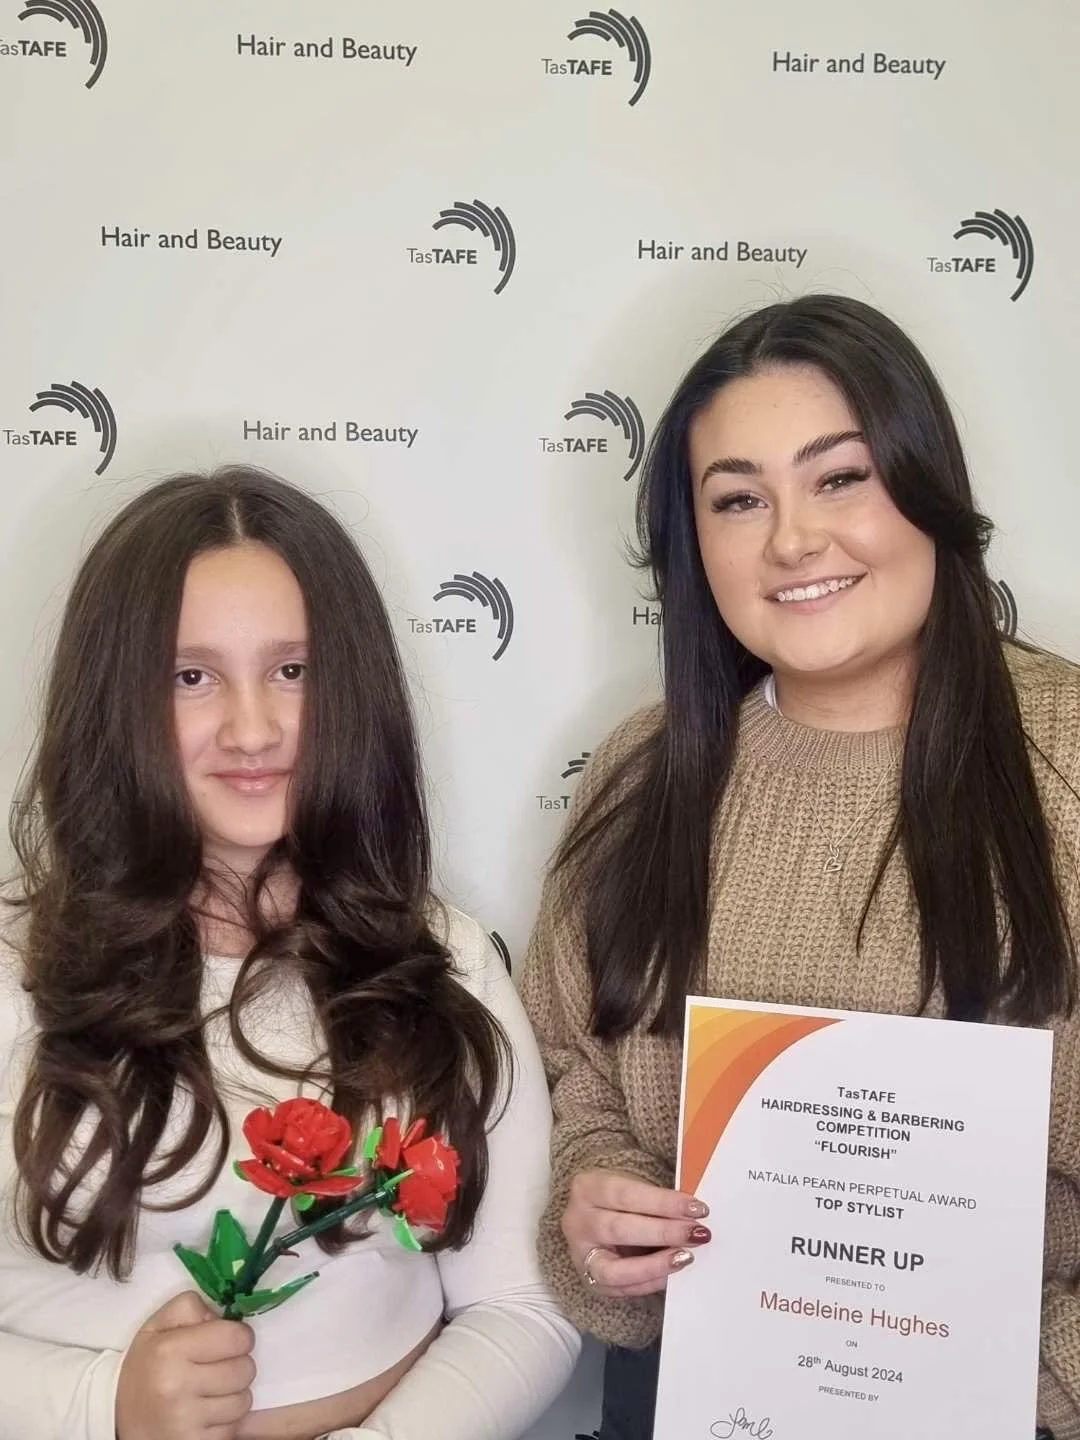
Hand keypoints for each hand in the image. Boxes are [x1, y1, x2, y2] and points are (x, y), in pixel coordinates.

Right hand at [116, 1290, 255, 1439]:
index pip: (236, 1337)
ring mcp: (185, 1421)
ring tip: (212, 1391)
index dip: (240, 1336)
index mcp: (169, 1350)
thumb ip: (191, 1307)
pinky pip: (233, 1427)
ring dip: (234, 1394)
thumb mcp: (158, 1326)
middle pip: (245, 1369)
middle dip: (238, 1364)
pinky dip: (226, 1420)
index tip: (229, 1341)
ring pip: (244, 1400)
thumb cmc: (146, 1366)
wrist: (117, 1417)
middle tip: (219, 1367)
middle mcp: (177, 1386)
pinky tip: (207, 1412)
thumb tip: (225, 1315)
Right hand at [561, 1168, 710, 1296]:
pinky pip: (622, 1289)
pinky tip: (671, 1274)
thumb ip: (657, 1199)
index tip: (697, 1209)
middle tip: (697, 1234)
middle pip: (620, 1229)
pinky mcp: (591, 1282)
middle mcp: (578, 1222)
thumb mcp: (632, 1186)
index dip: (664, 1202)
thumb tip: (695, 1214)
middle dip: (663, 1233)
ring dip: (656, 1265)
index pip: (627, 1195)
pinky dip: (650, 1282)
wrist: (594, 1217)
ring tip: (686, 1257)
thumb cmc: (621, 1199)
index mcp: (587, 1188)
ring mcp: (581, 1256)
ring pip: (616, 1268)